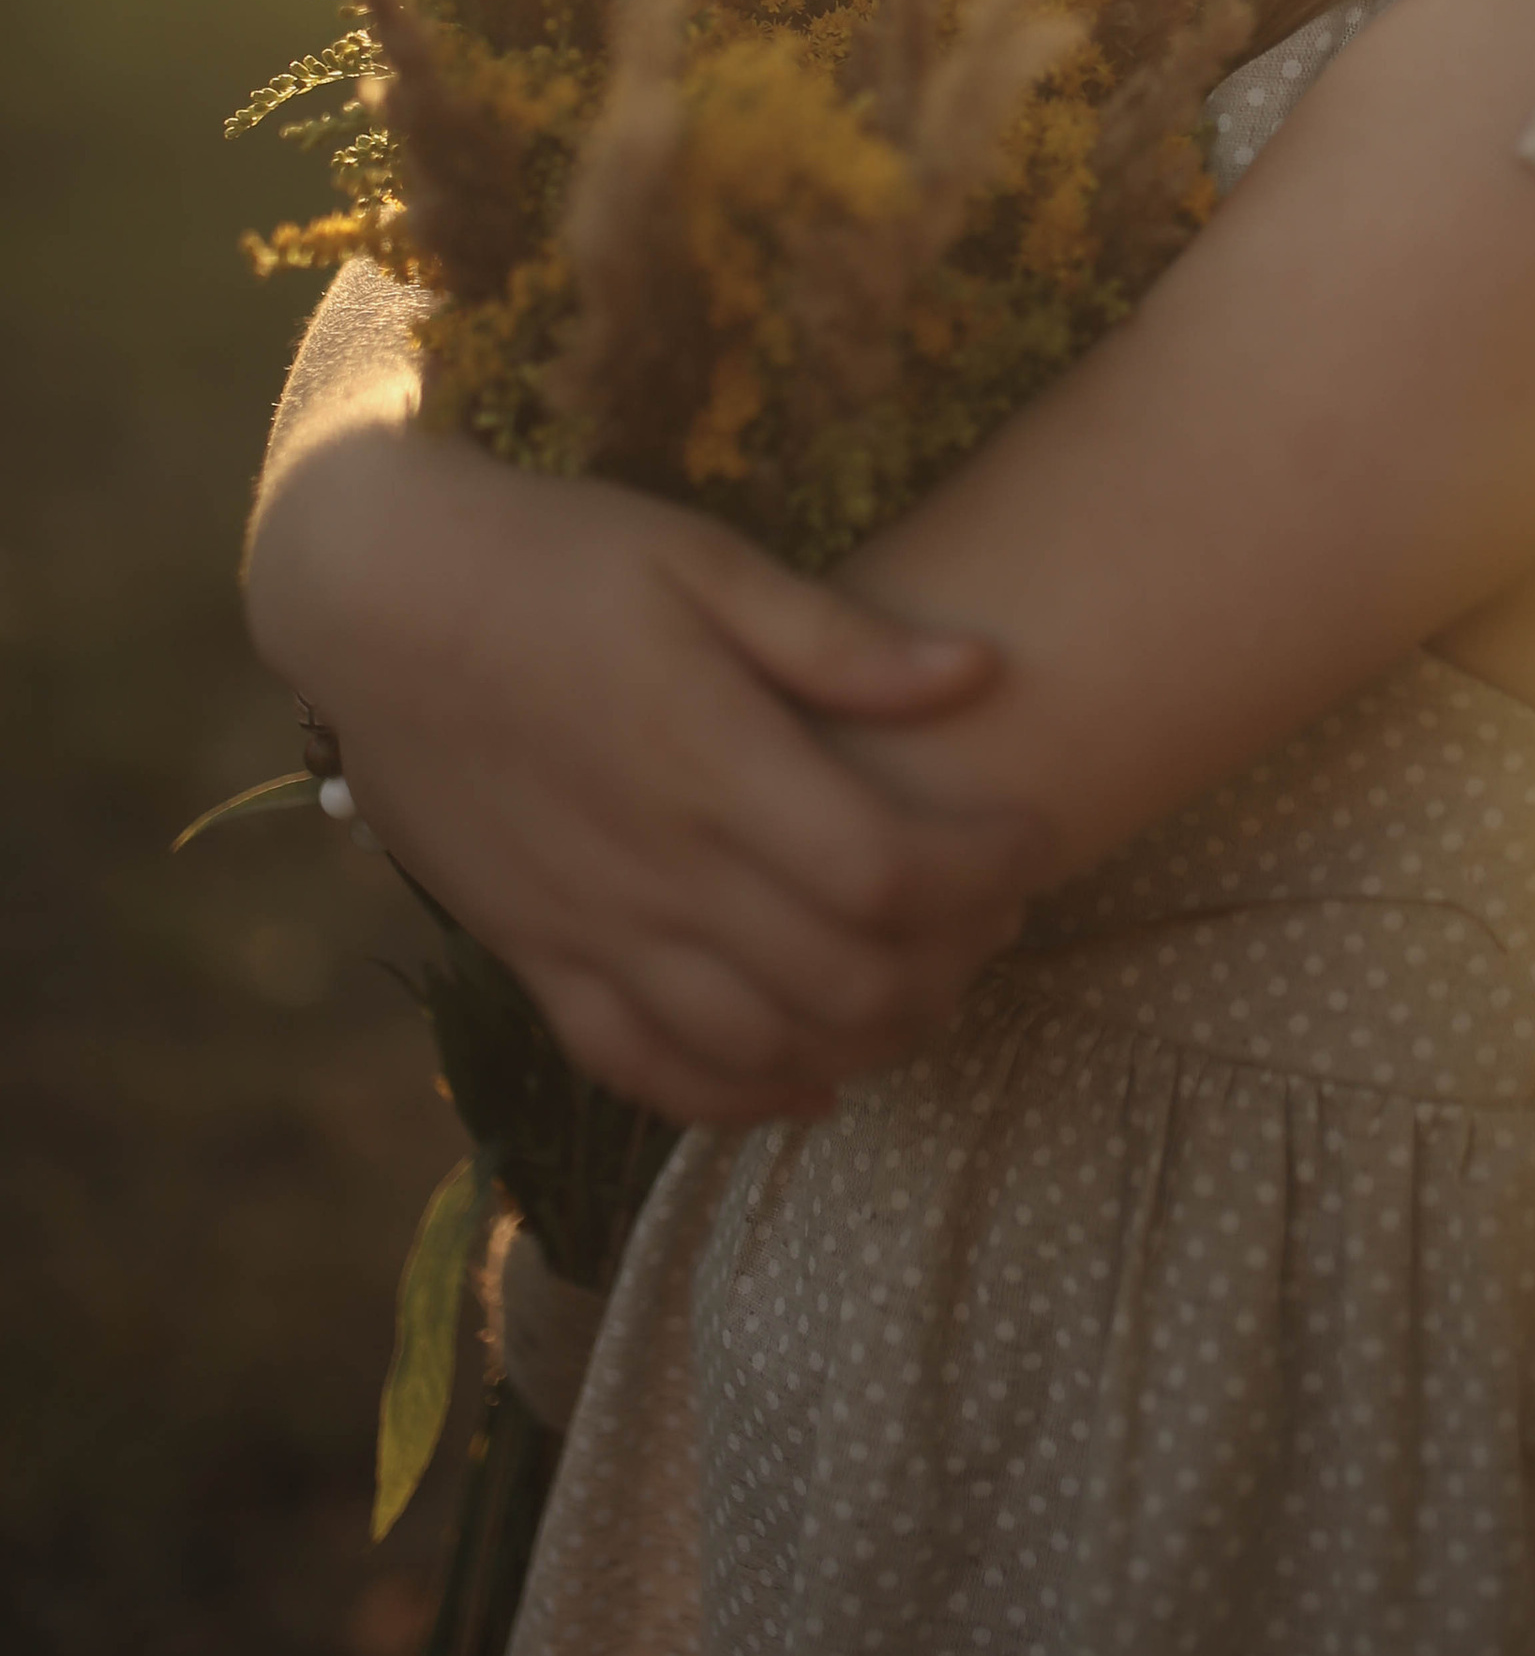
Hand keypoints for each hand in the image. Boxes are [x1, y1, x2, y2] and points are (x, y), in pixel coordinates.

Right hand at [246, 426, 1051, 1124]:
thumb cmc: (554, 558)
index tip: (1034, 840)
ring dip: (866, 1034)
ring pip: (759, 1042)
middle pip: (844, 976)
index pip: (889, 869)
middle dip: (951, 959)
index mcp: (714, 764)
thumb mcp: (702, 561)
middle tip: (996, 913)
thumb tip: (979, 673)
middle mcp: (659, 868)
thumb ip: (839, 641)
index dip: (986, 872)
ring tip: (924, 985)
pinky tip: (806, 1082)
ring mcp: (591, 926)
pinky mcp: (536, 954)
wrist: (378, 599)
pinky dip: (736, 1097)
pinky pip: (642, 1067)